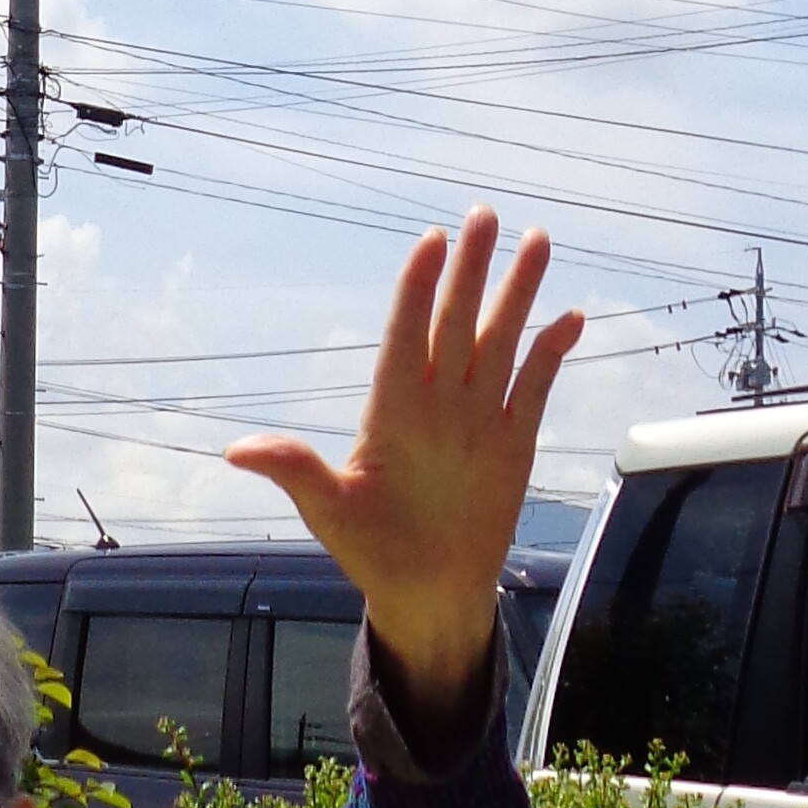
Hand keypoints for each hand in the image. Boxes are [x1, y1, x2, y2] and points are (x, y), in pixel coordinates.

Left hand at [229, 212, 582, 720]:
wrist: (426, 593)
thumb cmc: (369, 551)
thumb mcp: (328, 510)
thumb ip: (294, 472)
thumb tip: (237, 451)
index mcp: (389, 410)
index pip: (404, 334)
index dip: (417, 288)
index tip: (431, 240)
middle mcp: (435, 402)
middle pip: (457, 321)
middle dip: (472, 269)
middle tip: (484, 214)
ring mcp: (476, 418)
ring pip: (500, 340)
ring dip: (518, 294)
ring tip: (536, 240)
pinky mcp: (511, 443)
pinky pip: (533, 388)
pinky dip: (551, 354)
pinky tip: (570, 317)